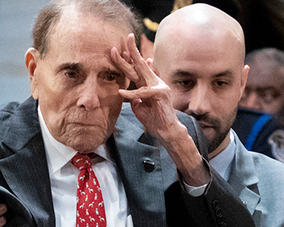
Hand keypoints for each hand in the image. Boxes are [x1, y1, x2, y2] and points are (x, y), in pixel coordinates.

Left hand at [111, 33, 208, 185]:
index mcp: (149, 84)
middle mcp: (155, 82)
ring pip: (141, 71)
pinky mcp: (160, 93)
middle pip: (140, 64)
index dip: (128, 60)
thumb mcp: (139, 107)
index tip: (118, 50)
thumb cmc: (153, 120)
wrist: (166, 131)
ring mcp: (159, 86)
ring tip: (117, 52)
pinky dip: (131, 92)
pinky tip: (121, 92)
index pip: (138, 69)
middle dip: (132, 50)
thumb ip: (135, 97)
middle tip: (126, 37)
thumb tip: (128, 91)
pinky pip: (143, 91)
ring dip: (127, 61)